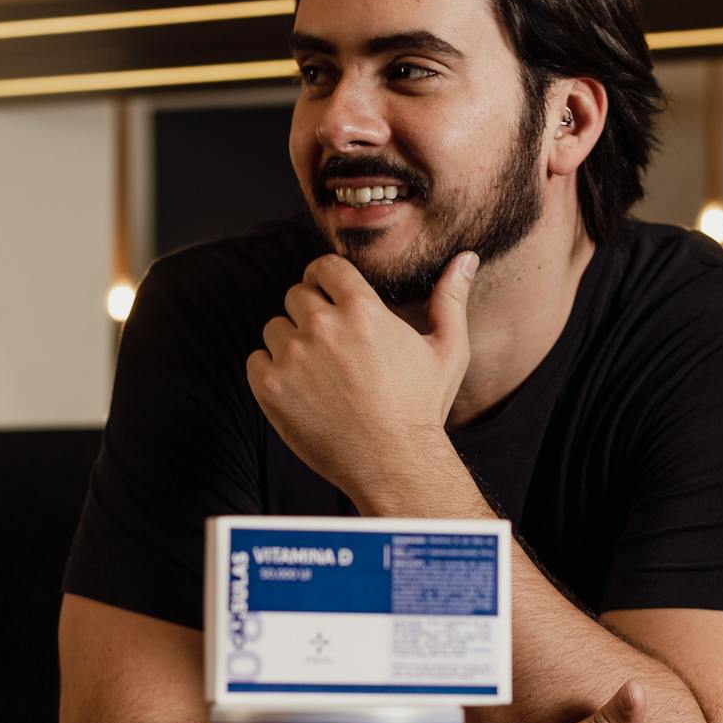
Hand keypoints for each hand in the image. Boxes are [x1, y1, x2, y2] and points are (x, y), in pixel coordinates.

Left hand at [246, 251, 476, 499]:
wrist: (393, 463)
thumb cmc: (421, 407)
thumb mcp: (447, 350)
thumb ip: (451, 299)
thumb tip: (466, 259)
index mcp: (362, 310)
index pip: (324, 267)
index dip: (324, 278)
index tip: (327, 294)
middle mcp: (323, 326)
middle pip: (297, 294)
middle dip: (310, 312)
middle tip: (328, 344)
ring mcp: (293, 356)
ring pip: (274, 327)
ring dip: (290, 342)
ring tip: (317, 372)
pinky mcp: (271, 387)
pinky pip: (256, 360)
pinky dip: (271, 371)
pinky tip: (299, 390)